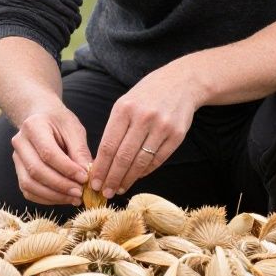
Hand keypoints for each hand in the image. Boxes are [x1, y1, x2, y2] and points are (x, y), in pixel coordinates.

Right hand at [11, 107, 91, 206]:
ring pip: (29, 184)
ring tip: (74, 198)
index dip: (67, 169)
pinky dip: (47, 199)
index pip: (48, 153)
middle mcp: (20, 142)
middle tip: (80, 192)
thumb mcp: (74, 129)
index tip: (85, 178)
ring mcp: (16, 158)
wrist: (42, 117)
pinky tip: (64, 198)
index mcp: (33, 126)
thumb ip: (80, 152)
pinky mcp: (19, 172)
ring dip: (54, 196)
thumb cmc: (60, 122)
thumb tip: (88, 177)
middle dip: (60, 185)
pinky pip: (29, 191)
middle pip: (36, 170)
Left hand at [88, 64, 196, 199]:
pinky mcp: (177, 135)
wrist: (181, 82)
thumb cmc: (146, 95)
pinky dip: (145, 172)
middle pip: (123, 157)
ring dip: (128, 179)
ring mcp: (161, 127)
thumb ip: (114, 129)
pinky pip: (158, 160)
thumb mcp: (125, 104)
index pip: (108, 145)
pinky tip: (136, 177)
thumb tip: (101, 161)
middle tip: (105, 192)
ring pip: (141, 162)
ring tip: (119, 189)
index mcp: (124, 109)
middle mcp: (143, 118)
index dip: (100, 167)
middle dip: (112, 178)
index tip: (93, 182)